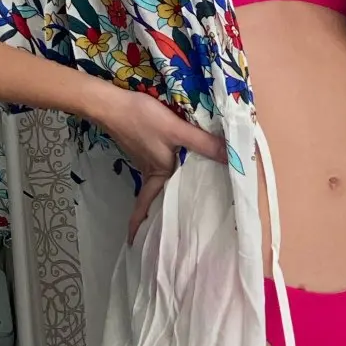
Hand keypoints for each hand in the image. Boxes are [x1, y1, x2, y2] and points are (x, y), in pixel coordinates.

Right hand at [93, 84, 226, 244]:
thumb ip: (204, 144)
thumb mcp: (177, 130)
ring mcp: (146, 160)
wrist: (112, 103)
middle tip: (176, 228)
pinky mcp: (146, 148)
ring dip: (168, 192)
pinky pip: (160, 166)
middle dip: (161, 212)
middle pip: (157, 196)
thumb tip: (233, 158)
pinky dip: (170, 172)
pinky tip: (181, 168)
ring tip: (185, 202)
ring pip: (161, 181)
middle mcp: (151, 171)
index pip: (145, 207)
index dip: (139, 224)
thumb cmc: (141, 119)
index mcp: (157, 174)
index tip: (134, 242)